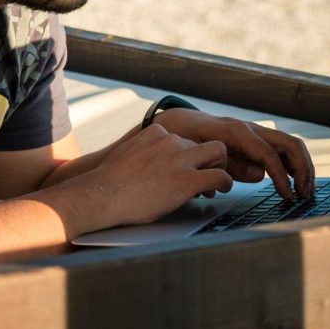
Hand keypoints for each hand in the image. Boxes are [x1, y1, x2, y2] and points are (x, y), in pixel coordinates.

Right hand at [74, 124, 233, 229]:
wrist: (104, 195)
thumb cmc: (110, 182)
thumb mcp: (127, 153)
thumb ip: (144, 150)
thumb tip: (149, 161)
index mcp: (156, 133)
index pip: (183, 137)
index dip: (187, 154)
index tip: (185, 167)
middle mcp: (171, 141)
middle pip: (205, 142)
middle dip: (209, 157)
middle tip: (207, 172)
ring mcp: (181, 160)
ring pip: (218, 153)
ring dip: (220, 166)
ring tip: (218, 181)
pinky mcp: (188, 180)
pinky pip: (220, 176)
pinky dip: (225, 183)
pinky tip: (221, 189)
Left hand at [153, 109, 314, 198]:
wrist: (177, 124)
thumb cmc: (185, 139)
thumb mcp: (201, 155)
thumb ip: (230, 166)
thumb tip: (260, 175)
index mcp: (236, 132)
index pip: (269, 155)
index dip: (281, 178)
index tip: (287, 196)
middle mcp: (249, 128)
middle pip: (289, 144)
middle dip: (303, 169)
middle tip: (306, 193)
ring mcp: (253, 131)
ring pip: (289, 144)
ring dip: (302, 166)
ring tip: (305, 189)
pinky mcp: (253, 138)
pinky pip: (280, 147)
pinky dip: (291, 163)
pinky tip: (293, 180)